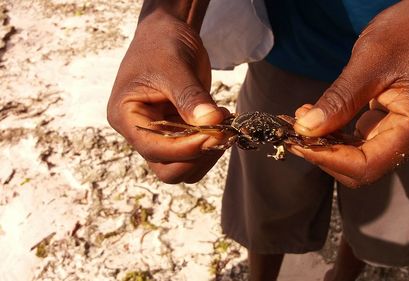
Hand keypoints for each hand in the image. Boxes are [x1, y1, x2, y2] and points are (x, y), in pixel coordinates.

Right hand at [107, 11, 227, 183]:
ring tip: (225, 126)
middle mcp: (140, 132)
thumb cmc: (162, 44)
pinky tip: (223, 123)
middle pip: (167, 169)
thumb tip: (214, 122)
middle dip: (197, 157)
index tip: (214, 135)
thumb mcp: (175, 67)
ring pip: (183, 167)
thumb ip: (191, 97)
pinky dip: (212, 145)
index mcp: (126, 117)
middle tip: (222, 134)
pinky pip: (195, 153)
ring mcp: (160, 135)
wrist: (168, 33)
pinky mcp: (178, 132)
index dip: (185, 149)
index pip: (153, 149)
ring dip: (208, 154)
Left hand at [289, 0, 408, 186]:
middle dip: (326, 154)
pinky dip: (337, 133)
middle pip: (362, 167)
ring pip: (359, 157)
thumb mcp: (368, 64)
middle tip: (296, 132)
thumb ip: (338, 101)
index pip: (367, 165)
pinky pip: (361, 140)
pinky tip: (318, 116)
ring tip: (302, 120)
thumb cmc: (408, 32)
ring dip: (328, 144)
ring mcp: (405, 134)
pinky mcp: (393, 125)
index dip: (329, 159)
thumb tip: (305, 129)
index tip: (298, 142)